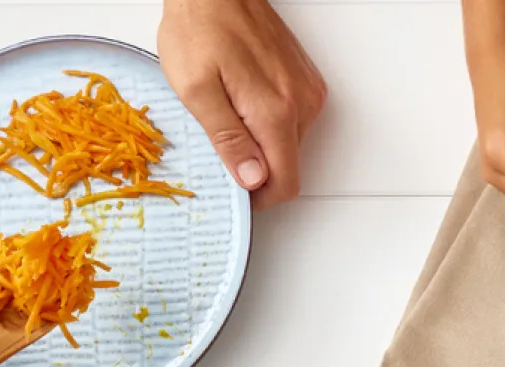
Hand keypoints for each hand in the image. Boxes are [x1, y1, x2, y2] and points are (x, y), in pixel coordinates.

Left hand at [158, 0, 326, 206]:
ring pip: (290, 144)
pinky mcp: (306, 81)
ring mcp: (308, 92)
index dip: (259, 199)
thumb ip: (227, 138)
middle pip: (288, 166)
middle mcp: (301, 105)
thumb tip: (253, 179)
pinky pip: (294, 121)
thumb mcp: (196, 89)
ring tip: (229, 114)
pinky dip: (270, 122)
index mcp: (274, 113)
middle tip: (219, 147)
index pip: (284, 183)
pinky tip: (244, 99)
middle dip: (257, 169)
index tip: (235, 195)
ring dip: (262, 143)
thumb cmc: (199, 28)